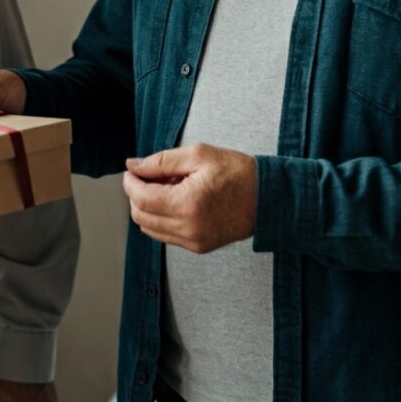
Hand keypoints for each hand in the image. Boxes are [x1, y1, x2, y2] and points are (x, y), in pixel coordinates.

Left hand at [122, 144, 256, 253]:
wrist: (270, 198)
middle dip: (136, 194)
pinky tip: (175, 200)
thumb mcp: (198, 155)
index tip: (133, 169)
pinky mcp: (199, 247)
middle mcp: (188, 229)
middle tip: (148, 175)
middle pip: (140, 215)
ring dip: (147, 207)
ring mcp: (194, 241)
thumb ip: (160, 161)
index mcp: (186, 204)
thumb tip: (133, 165)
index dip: (130, 181)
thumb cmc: (237, 173)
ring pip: (150, 228)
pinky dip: (161, 218)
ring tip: (166, 187)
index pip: (139, 198)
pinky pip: (166, 235)